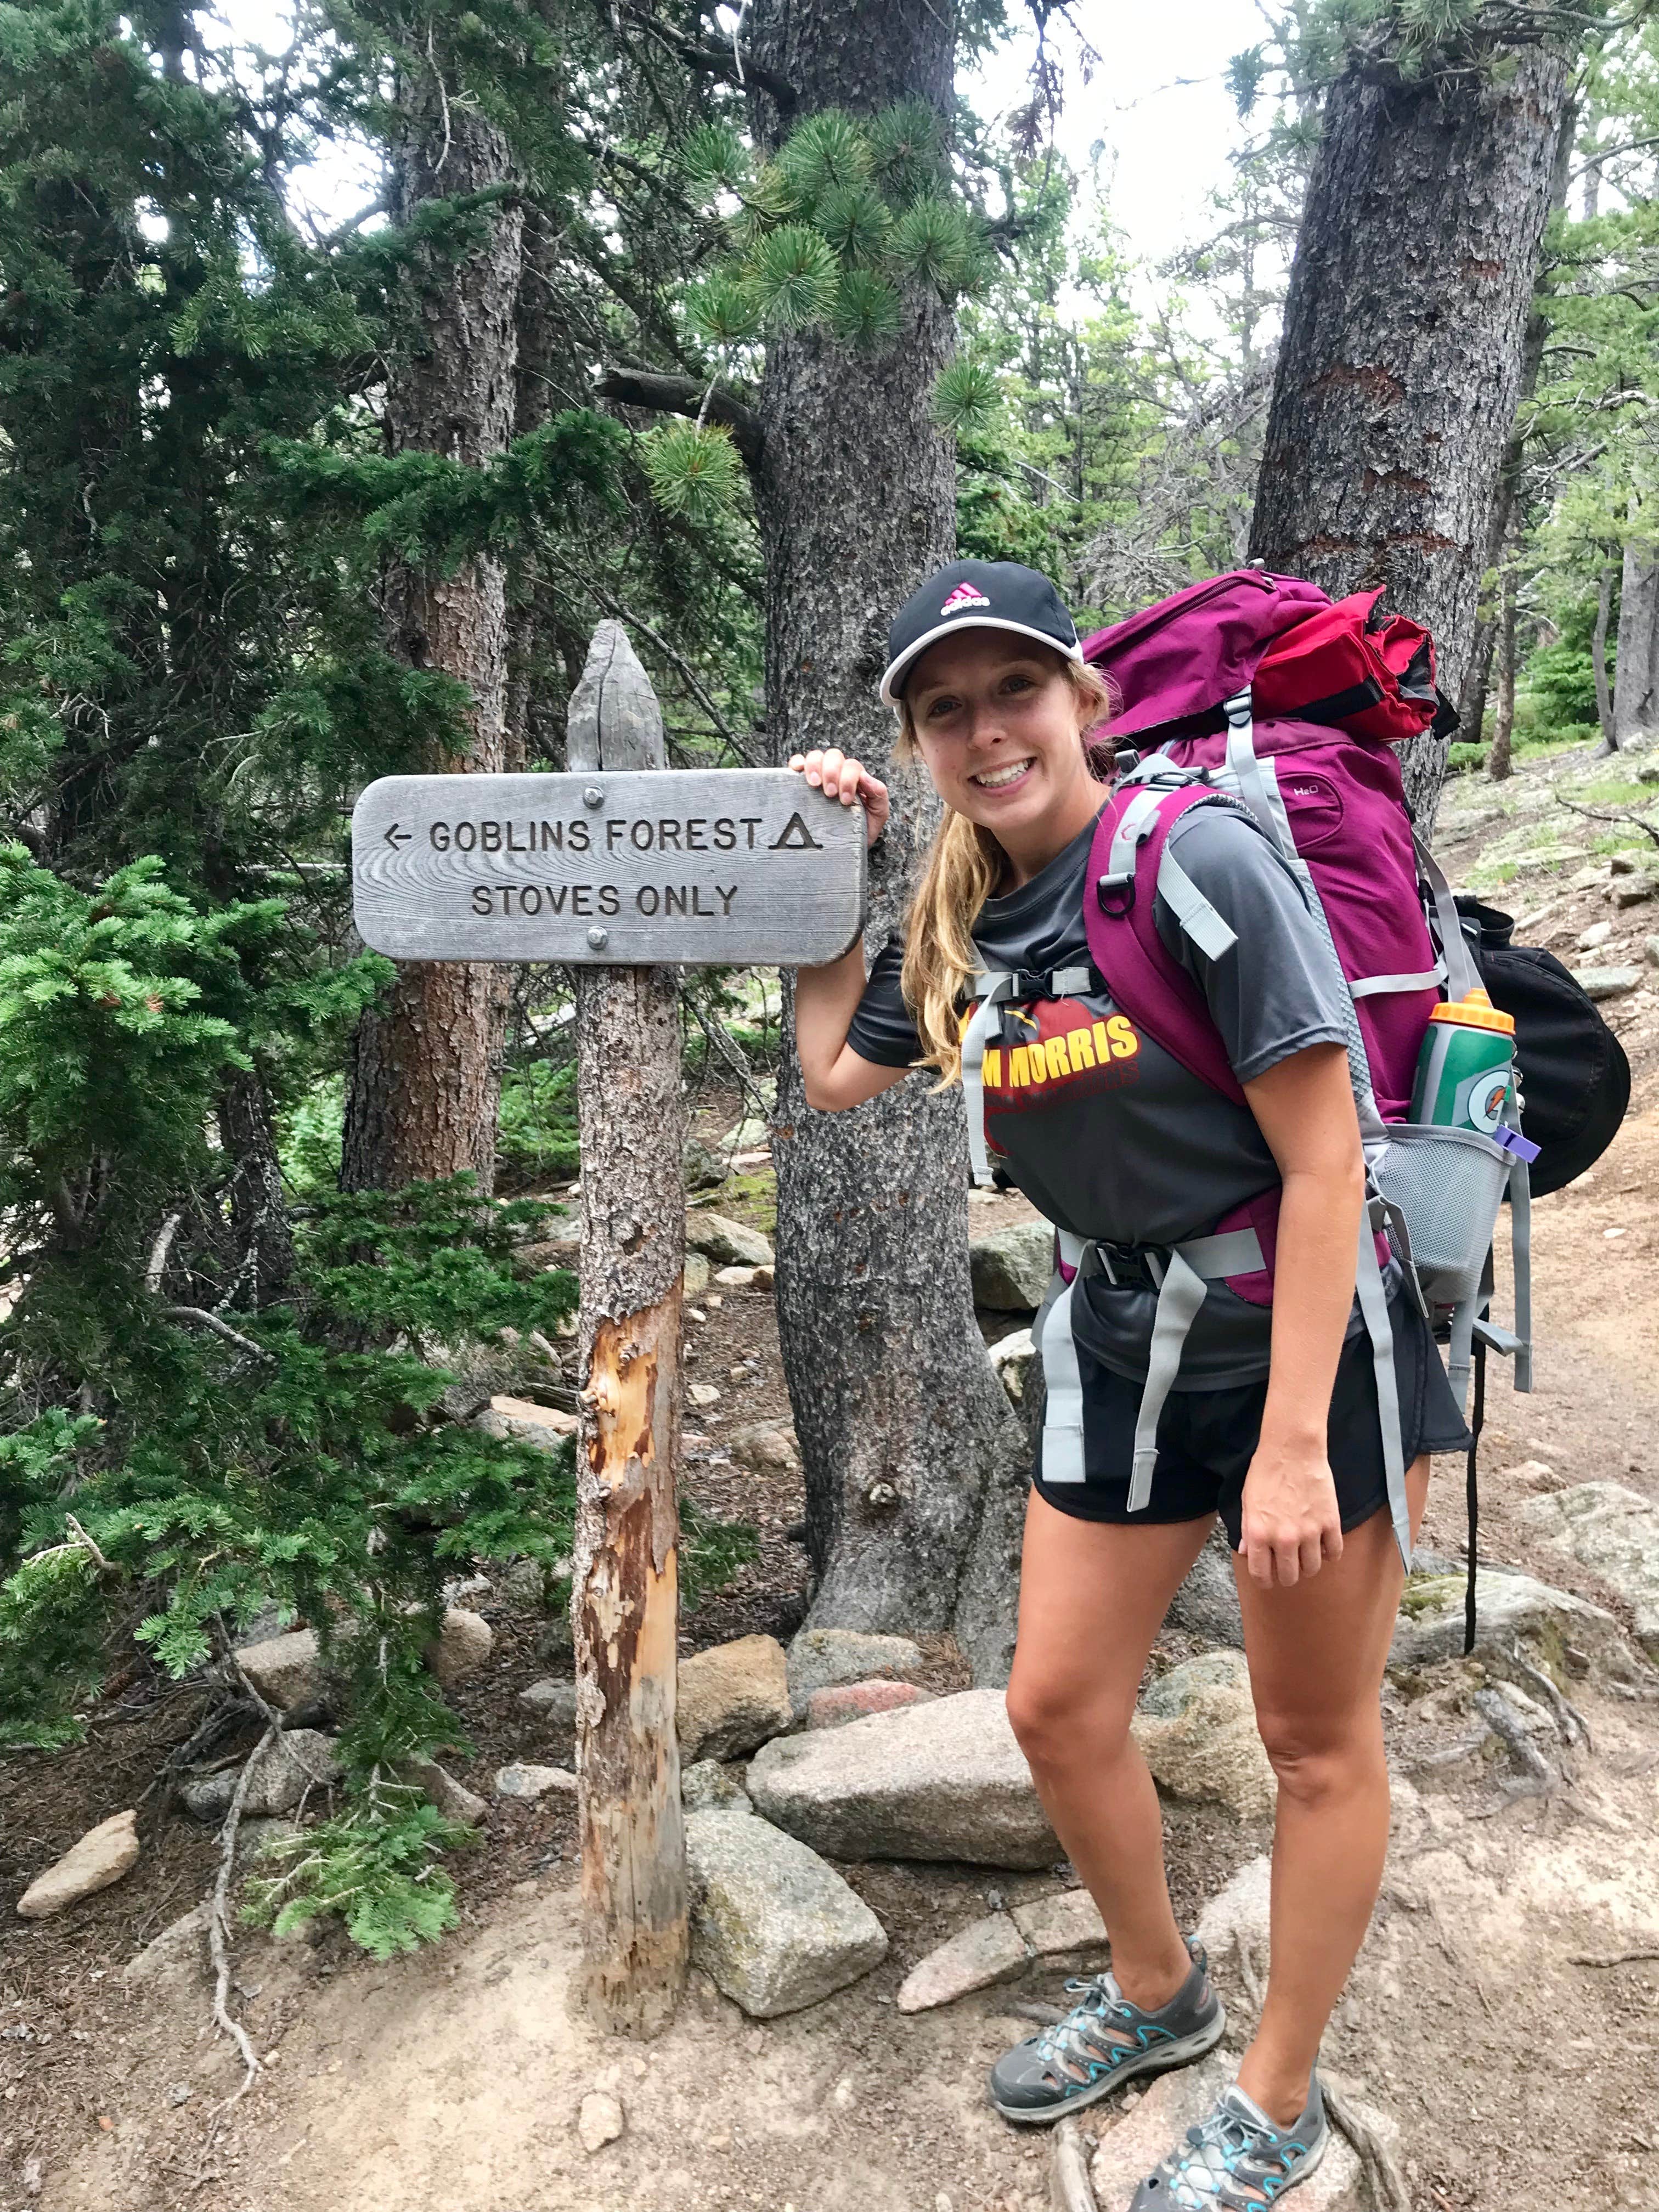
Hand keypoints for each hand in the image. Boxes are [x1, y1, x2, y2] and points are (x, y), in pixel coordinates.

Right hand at [789, 748, 888, 849]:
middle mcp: (837, 773)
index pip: (852, 766)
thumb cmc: (860, 831)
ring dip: (815, 766)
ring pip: (816, 756)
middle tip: (830, 794)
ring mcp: (819, 777)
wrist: (842, 850)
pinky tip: (798, 771)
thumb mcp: (877, 815)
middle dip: (832, 772)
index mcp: (855, 778)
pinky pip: (798, 763)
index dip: (848, 779)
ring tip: (815, 785)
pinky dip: (797, 762)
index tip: (845, 801)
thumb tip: (866, 777)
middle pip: (833, 756)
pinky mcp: (801, 783)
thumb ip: (879, 795)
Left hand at [1238, 1441, 1342, 1587]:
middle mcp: (1283, 1538)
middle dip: (1287, 1575)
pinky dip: (1329, 1553)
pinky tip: (1322, 1544)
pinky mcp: (1330, 1523)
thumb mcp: (1247, 1501)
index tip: (1269, 1578)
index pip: (1261, 1574)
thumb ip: (1247, 1530)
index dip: (1265, 1581)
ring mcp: (1309, 1532)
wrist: (1292, 1449)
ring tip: (1305, 1554)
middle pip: (1289, 1576)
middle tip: (1288, 1566)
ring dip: (1308, 1565)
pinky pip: (1334, 1552)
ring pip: (1312, 1569)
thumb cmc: (1265, 1472)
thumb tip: (1245, 1552)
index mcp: (1258, 1533)